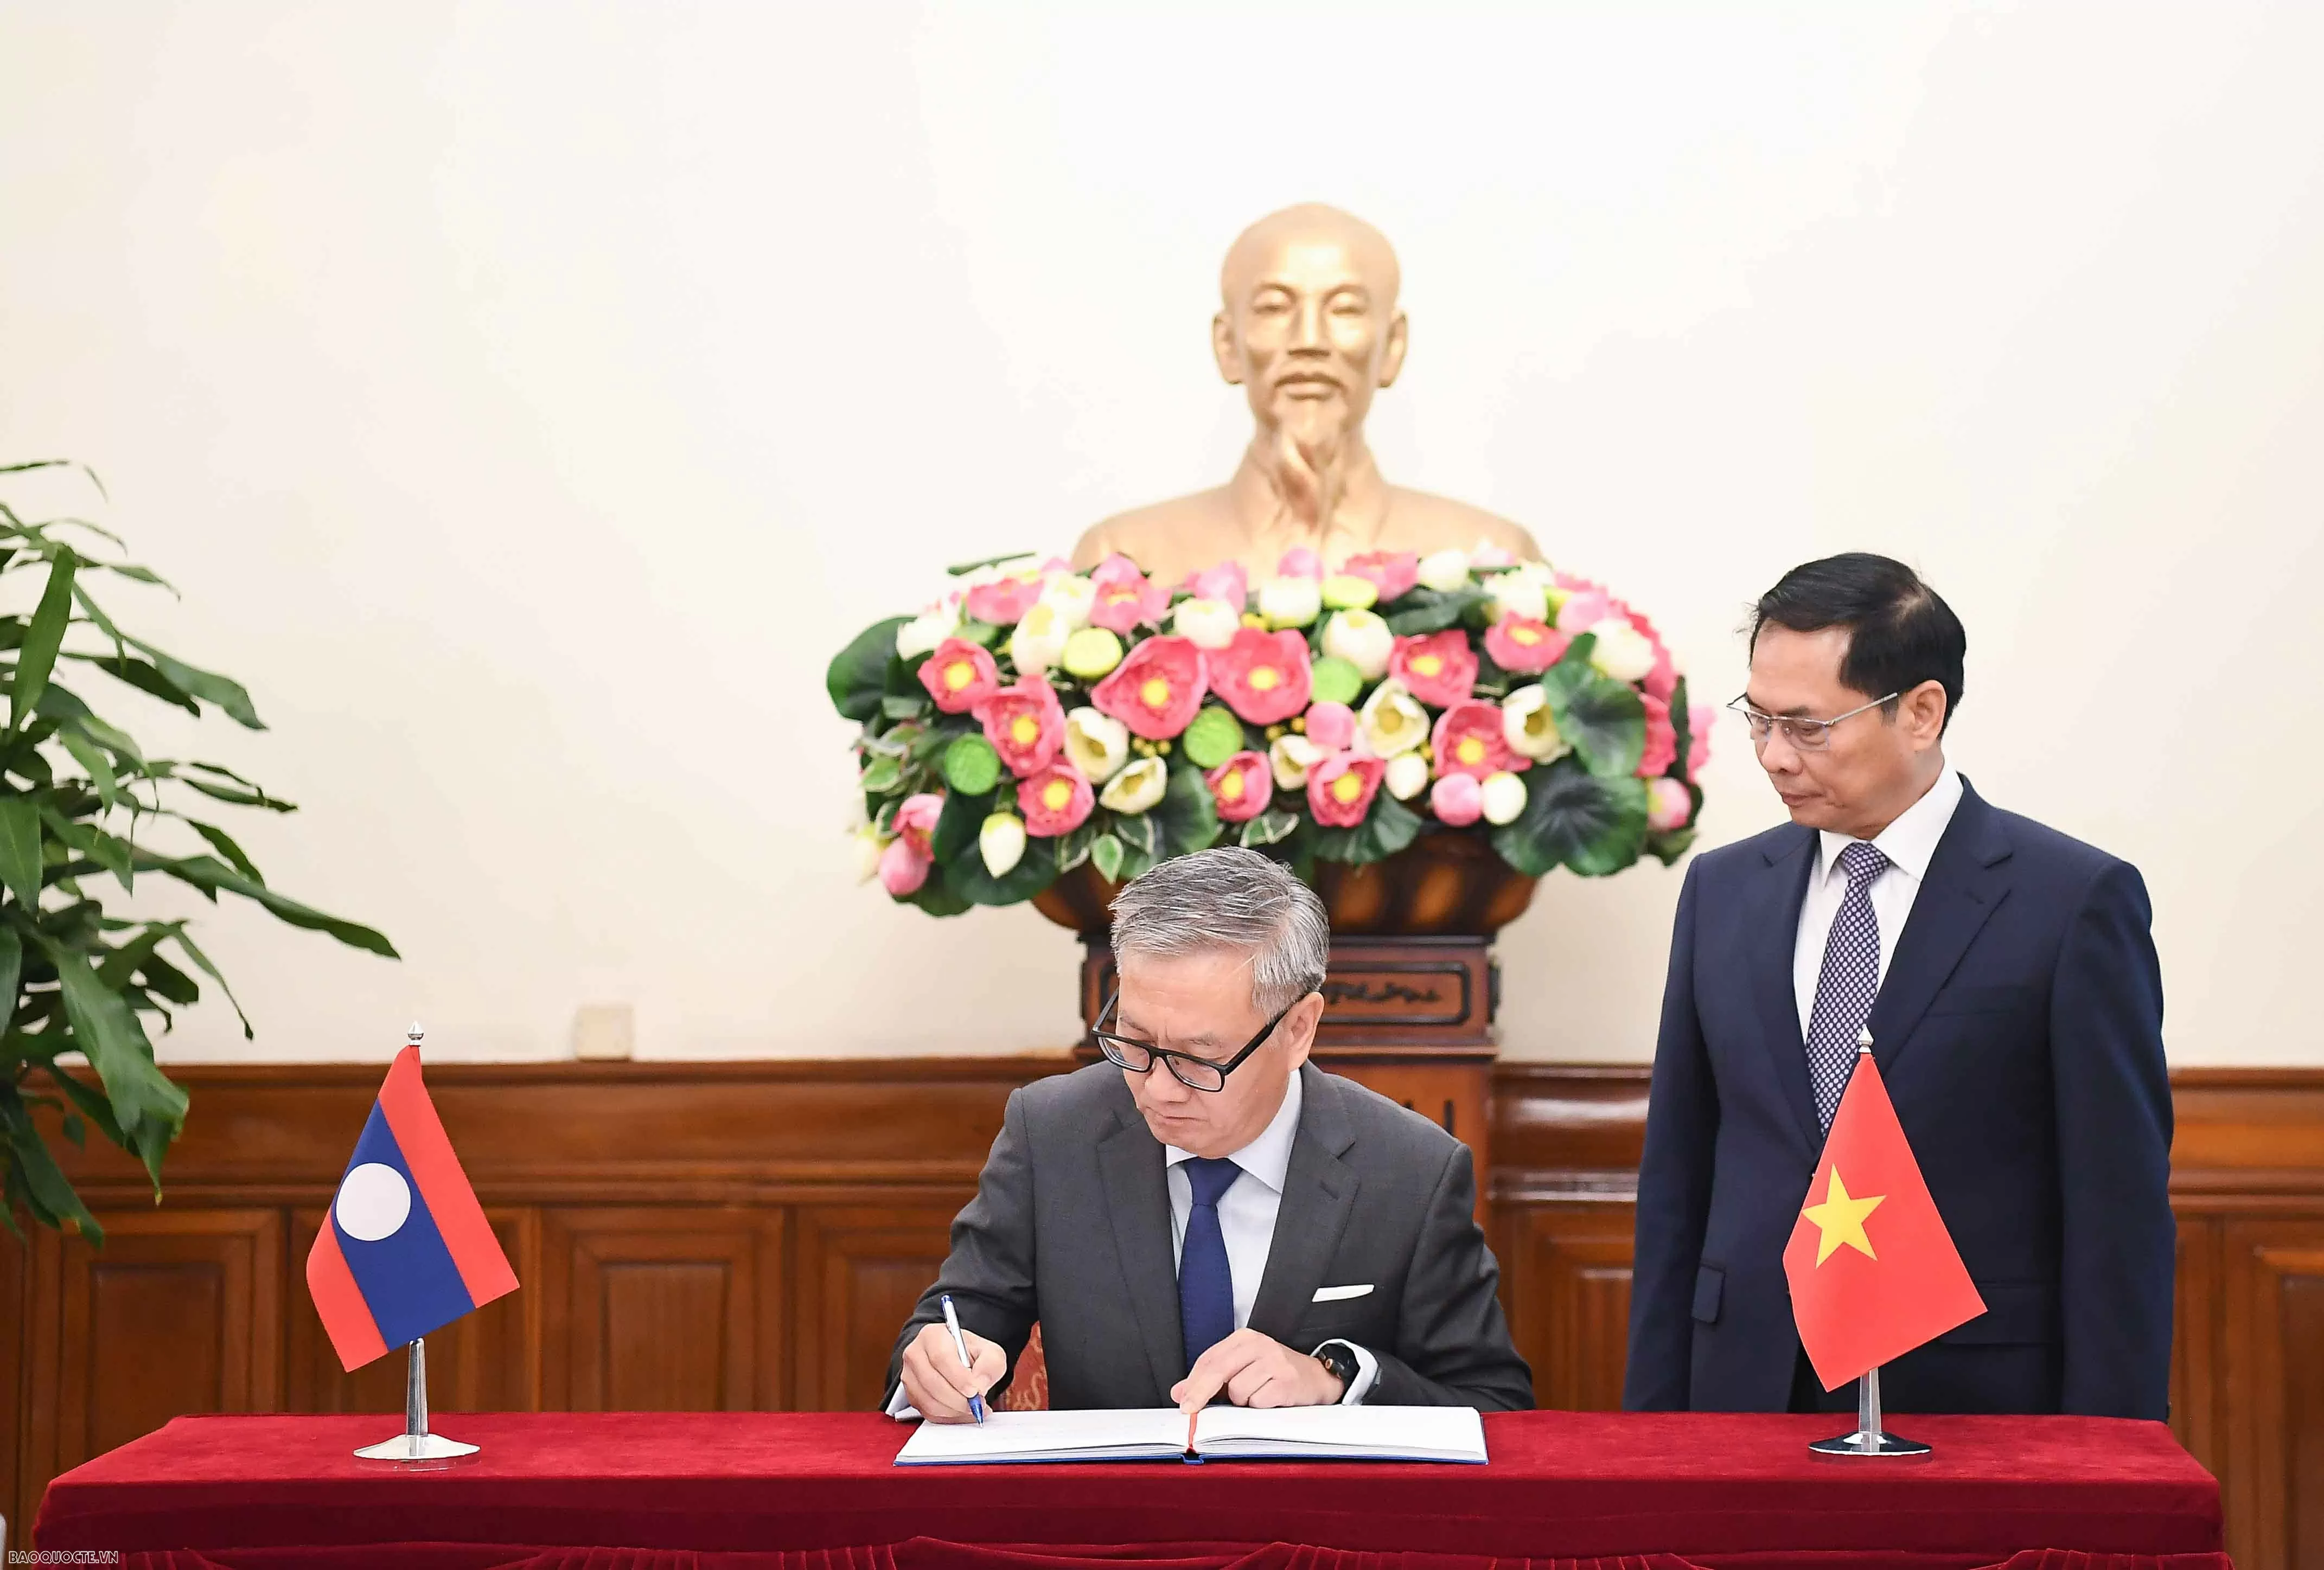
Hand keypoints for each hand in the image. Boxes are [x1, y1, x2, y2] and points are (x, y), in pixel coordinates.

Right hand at [899, 1320, 1006, 1422]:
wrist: (957, 1360)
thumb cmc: (971, 1354)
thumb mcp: (989, 1352)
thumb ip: (990, 1364)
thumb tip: (980, 1385)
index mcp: (932, 1335)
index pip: (941, 1358)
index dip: (959, 1378)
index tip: (975, 1391)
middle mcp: (915, 1354)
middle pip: (932, 1382)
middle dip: (958, 1399)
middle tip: (978, 1404)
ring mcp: (910, 1376)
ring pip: (929, 1401)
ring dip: (955, 1410)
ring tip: (974, 1408)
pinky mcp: (912, 1396)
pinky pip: (929, 1413)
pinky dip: (950, 1417)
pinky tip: (964, 1412)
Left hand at [1171, 1328, 1344, 1412]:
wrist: (1318, 1377)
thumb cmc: (1277, 1374)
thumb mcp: (1243, 1369)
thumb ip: (1212, 1379)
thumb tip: (1179, 1392)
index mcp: (1245, 1338)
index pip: (1210, 1359)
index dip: (1192, 1382)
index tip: (1182, 1400)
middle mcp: (1259, 1345)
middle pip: (1218, 1370)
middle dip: (1200, 1393)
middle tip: (1190, 1410)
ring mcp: (1275, 1361)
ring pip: (1238, 1390)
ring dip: (1242, 1402)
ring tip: (1257, 1397)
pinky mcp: (1287, 1381)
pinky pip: (1258, 1402)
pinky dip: (1259, 1407)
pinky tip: (1270, 1401)